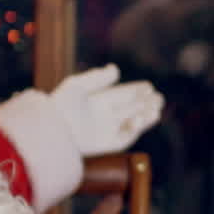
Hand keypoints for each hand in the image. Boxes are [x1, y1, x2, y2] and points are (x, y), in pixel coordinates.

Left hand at [48, 64, 163, 156]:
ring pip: (132, 122)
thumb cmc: (60, 107)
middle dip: (146, 102)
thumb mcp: (76, 86)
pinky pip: (127, 136)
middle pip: (131, 108)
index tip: (149, 86)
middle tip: (159, 97)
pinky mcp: (108, 144)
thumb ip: (97, 78)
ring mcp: (107, 131)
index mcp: (97, 101)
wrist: (53, 133)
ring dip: (146, 115)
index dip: (136, 90)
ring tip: (157, 107)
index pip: (122, 94)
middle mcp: (104, 116)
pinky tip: (142, 118)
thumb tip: (116, 69)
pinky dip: (137, 128)